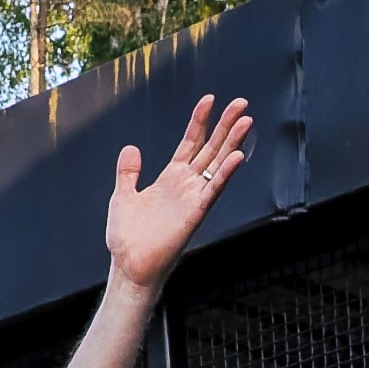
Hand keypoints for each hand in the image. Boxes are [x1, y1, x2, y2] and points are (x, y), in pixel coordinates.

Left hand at [102, 96, 259, 287]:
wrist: (129, 267)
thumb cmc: (127, 239)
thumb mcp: (122, 196)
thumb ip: (128, 172)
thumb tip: (131, 148)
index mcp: (170, 179)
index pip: (190, 143)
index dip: (199, 121)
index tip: (209, 100)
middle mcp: (186, 186)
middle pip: (211, 148)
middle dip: (225, 125)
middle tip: (241, 103)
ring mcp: (193, 198)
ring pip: (217, 164)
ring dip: (232, 142)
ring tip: (246, 120)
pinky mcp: (195, 214)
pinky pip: (213, 190)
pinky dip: (225, 174)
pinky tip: (237, 156)